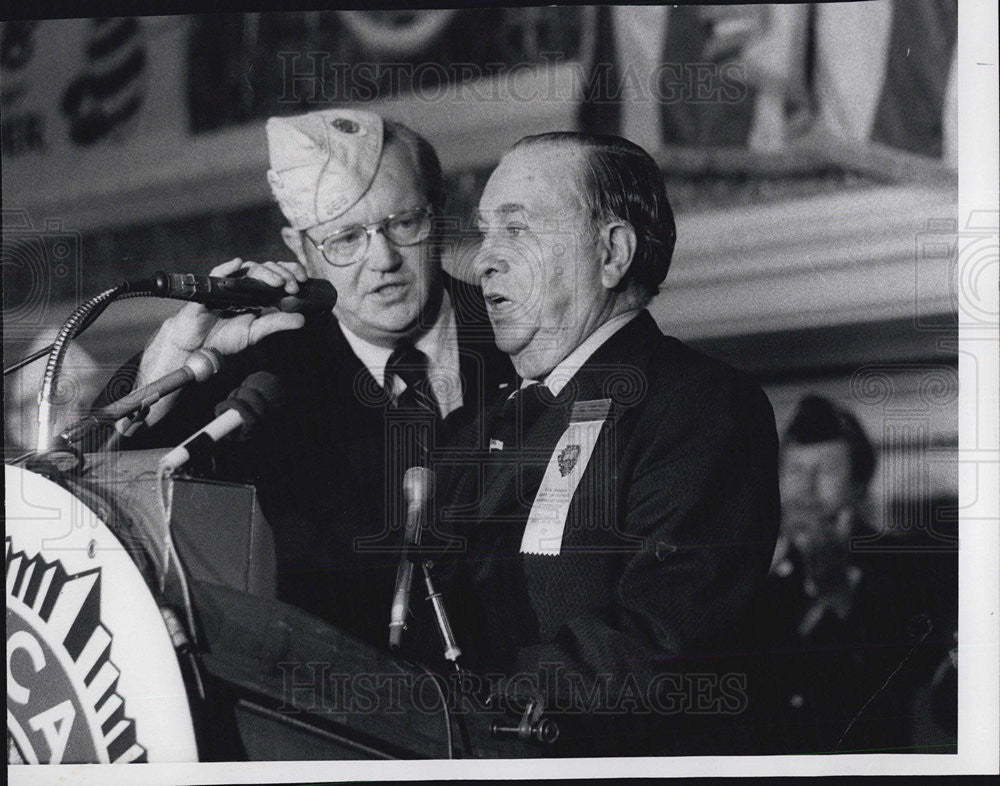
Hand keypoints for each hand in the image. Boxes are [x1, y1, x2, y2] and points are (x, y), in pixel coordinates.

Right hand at [137, 258, 309, 423]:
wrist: (196, 346)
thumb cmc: (223, 337)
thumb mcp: (255, 333)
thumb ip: (276, 324)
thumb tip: (303, 319)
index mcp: (258, 293)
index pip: (277, 276)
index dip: (291, 273)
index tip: (304, 281)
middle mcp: (245, 286)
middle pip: (267, 269)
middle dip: (283, 274)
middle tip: (294, 286)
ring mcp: (228, 285)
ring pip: (249, 269)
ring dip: (265, 273)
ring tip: (278, 283)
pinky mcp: (210, 289)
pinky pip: (217, 274)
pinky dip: (227, 267)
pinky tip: (238, 264)